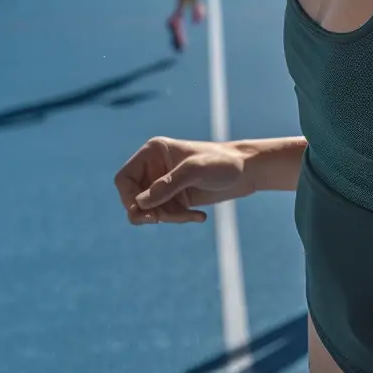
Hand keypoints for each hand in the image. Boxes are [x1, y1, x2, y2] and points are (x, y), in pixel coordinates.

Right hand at [115, 138, 251, 223]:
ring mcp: (165, 184)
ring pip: (151, 210)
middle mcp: (154, 168)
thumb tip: (141, 203)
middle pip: (135, 198)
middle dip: (149, 211)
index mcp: (153, 152)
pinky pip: (167, 215)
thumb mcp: (195, 171)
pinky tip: (200, 217)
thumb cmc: (222, 163)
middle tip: (160, 220)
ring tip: (192, 216)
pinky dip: (179, 219)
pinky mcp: (177, 198)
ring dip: (168, 217)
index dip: (129, 197)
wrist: (247, 171)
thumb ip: (168, 186)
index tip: (144, 212)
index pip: (125, 179)